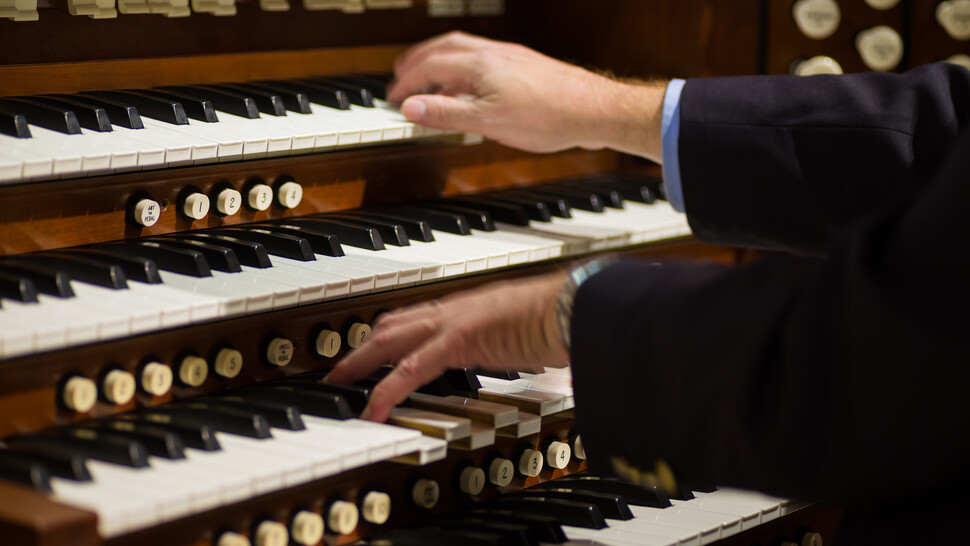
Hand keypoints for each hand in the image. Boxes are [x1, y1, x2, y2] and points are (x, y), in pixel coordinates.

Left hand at [326, 271, 569, 421]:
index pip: (419, 316)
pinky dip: (386, 391)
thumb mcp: (534, 334)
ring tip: (336, 386)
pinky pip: (412, 369)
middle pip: (393, 324)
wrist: (580, 304)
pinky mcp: (459, 340)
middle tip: (337, 368)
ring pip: (390, 340)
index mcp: (472, 308)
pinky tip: (371, 410)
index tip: (372, 347)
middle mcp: (456, 309)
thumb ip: (526, 346)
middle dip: (361, 346)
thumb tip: (542, 366)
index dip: (390, 332)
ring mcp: (455, 321)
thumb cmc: (567, 318)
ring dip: (359, 363)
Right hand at [388, 31, 666, 161]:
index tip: (393, 98)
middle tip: (401, 77)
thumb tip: (412, 108)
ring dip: (439, 61)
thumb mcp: (489, 122)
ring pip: (463, 49)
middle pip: (443, 48)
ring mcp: (510, 56)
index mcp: (479, 64)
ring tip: (430, 80)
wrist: (594, 110)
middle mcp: (493, 53)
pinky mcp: (524, 64)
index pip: (429, 66)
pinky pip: (482, 57)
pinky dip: (463, 67)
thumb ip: (448, 113)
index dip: (407, 83)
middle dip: (417, 62)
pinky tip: (471, 86)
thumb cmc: (550, 116)